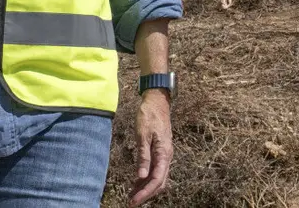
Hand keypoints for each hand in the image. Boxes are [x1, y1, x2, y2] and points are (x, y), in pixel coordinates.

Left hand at [129, 90, 172, 205]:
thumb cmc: (149, 116)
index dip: (145, 193)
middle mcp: (167, 156)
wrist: (157, 101)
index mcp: (164, 153)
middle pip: (159, 183)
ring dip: (146, 188)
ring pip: (158, 178)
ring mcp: (164, 154)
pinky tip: (136, 183)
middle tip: (131, 202)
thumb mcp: (143, 135)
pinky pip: (155, 170)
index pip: (156, 180)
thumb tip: (141, 177)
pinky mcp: (160, 151)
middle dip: (146, 194)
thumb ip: (143, 157)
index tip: (134, 201)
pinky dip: (146, 179)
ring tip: (131, 196)